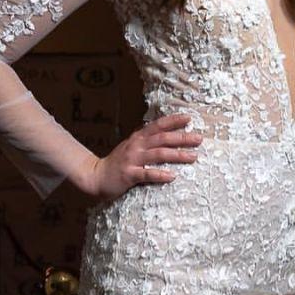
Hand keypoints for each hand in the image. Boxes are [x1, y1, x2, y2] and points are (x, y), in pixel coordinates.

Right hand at [76, 113, 201, 201]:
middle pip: (163, 138)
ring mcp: (132, 160)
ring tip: (193, 157)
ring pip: (158, 154)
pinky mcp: (128, 175)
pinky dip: (160, 174)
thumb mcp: (132, 146)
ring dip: (177, 155)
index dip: (173, 121)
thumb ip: (147, 140)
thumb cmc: (118, 163)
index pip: (158, 125)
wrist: (96, 176)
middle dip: (182, 138)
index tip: (189, 118)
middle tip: (199, 139)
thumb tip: (167, 134)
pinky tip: (172, 176)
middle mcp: (136, 146)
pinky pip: (147, 174)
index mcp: (138, 137)